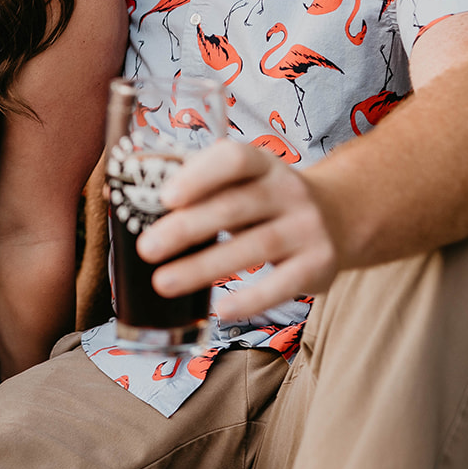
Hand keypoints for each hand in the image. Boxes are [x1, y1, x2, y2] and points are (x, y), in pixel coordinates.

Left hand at [136, 140, 340, 324]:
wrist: (343, 216)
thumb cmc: (267, 199)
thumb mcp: (244, 181)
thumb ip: (199, 188)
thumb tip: (124, 200)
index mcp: (263, 163)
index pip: (234, 159)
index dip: (199, 175)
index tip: (164, 197)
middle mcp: (288, 191)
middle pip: (235, 208)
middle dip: (186, 229)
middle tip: (145, 248)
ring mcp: (307, 228)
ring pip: (253, 247)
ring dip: (204, 267)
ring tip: (162, 283)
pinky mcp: (320, 265)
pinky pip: (283, 284)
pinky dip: (251, 299)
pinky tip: (219, 309)